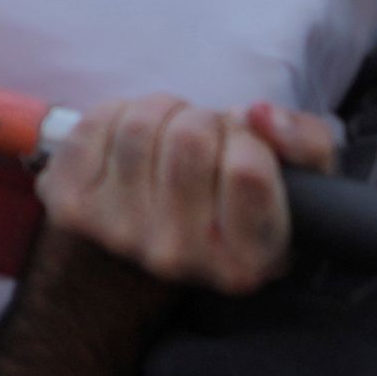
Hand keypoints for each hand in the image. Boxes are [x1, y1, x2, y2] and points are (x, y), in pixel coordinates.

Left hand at [35, 95, 337, 294]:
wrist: (143, 255)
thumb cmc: (231, 203)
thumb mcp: (298, 182)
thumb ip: (305, 143)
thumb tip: (257, 114)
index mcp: (244, 263)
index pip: (248, 169)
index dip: (248, 139)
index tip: (241, 149)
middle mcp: (178, 258)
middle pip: (191, 138)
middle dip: (203, 119)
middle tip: (203, 140)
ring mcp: (119, 234)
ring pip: (141, 122)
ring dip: (160, 112)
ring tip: (168, 139)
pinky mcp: (71, 206)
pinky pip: (95, 122)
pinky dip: (116, 113)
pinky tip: (130, 144)